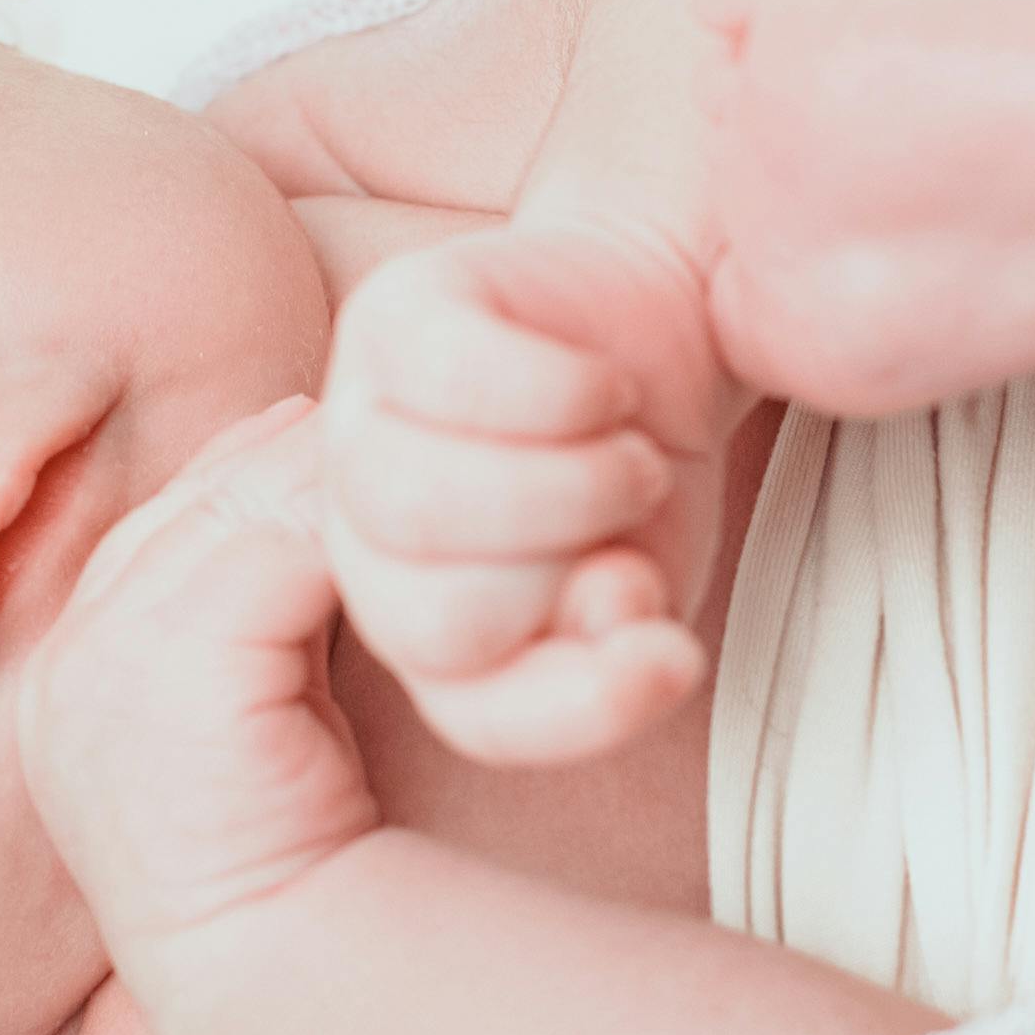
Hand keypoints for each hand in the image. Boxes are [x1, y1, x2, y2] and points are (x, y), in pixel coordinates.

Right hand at [11, 398, 382, 960]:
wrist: (285, 980)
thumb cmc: (296, 865)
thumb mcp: (262, 717)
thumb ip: (259, 620)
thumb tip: (303, 467)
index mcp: (77, 675)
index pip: (169, 524)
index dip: (268, 479)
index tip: (365, 467)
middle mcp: (68, 660)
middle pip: (200, 498)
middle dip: (312, 464)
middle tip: (424, 439)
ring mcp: (101, 658)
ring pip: (242, 503)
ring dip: (346, 485)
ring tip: (446, 477)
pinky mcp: (164, 662)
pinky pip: (278, 540)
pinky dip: (359, 529)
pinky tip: (432, 540)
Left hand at [317, 220, 727, 766]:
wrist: (646, 327)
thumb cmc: (634, 476)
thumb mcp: (654, 586)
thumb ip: (623, 642)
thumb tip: (616, 616)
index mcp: (423, 636)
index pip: (473, 713)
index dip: (586, 705)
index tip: (677, 656)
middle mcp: (364, 542)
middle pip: (437, 622)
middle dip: (570, 572)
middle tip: (641, 512)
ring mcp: (357, 425)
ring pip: (419, 506)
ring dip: (569, 487)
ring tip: (633, 461)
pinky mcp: (387, 321)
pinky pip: (455, 381)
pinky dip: (564, 391)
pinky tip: (604, 389)